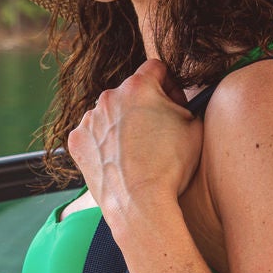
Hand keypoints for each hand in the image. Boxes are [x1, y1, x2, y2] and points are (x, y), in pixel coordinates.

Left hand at [66, 58, 200, 223]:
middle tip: (158, 131)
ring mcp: (89, 120)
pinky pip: (93, 134)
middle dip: (145, 106)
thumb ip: (188, 107)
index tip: (174, 104)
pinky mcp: (78, 141)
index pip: (156, 68)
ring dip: (123, 124)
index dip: (170, 85)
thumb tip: (184, 107)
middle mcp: (108, 97)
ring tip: (137, 150)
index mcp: (138, 87)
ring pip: (110, 113)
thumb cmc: (171, 167)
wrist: (140, 203)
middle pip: (131, 92)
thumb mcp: (195, 129)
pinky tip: (119, 159)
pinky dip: (105, 142)